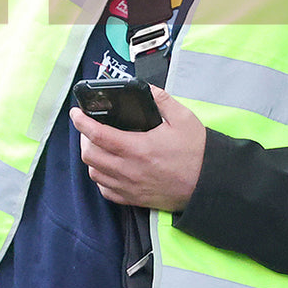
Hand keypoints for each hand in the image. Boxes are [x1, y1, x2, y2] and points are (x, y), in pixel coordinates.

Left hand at [70, 86, 205, 212]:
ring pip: (95, 174)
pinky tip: (109, 168)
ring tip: (98, 146)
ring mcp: (131, 187)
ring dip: (92, 158)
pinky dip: (102, 178)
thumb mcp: (183, 119)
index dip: (82, 122)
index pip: (98, 134)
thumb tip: (146, 88)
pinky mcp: (135, 199)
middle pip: (90, 156)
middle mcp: (130, 170)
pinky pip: (106, 191)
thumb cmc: (198, 153)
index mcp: (138, 148)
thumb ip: (161, 100)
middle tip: (90, 129)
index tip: (76, 113)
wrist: (211, 185)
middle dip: (84, 139)